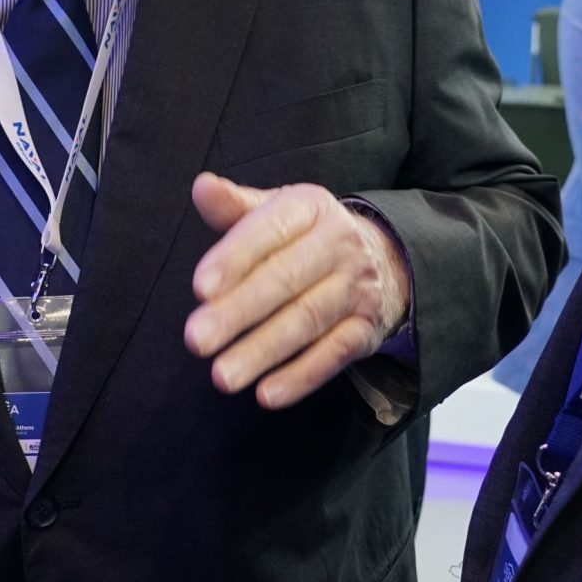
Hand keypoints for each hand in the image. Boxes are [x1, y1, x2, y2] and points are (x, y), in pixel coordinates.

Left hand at [182, 174, 412, 409]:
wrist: (385, 258)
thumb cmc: (306, 236)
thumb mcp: (276, 211)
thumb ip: (235, 206)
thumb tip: (202, 186)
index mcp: (311, 207)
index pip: (270, 229)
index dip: (235, 258)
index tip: (200, 288)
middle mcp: (339, 243)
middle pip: (286, 279)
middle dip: (239, 312)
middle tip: (196, 339)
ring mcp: (356, 287)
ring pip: (307, 320)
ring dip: (262, 351)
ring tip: (222, 376)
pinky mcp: (367, 329)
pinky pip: (335, 354)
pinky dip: (302, 376)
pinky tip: (267, 395)